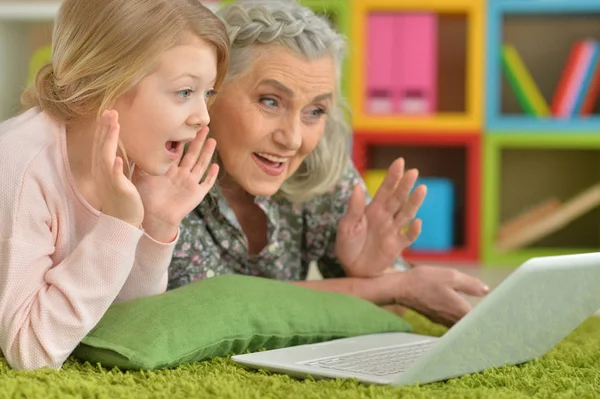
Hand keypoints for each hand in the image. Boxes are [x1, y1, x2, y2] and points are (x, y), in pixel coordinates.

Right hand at [92, 110, 143, 226]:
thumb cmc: (123, 197)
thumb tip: (125, 147)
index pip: (102, 144)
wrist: (123, 221)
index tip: (109, 112)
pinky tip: (118, 159)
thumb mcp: (120, 175)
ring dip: (109, 140)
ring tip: (114, 125)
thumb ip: (120, 160)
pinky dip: (115, 168)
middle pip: (101, 146)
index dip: (104, 128)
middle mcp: (102, 172)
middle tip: (110, 110)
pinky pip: (115, 178)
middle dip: (105, 128)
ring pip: (106, 157)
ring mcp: (109, 181)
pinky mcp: (119, 190)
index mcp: (104, 167)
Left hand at [132, 127, 217, 242]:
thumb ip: (142, 162)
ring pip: (201, 164)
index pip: (177, 151)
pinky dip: (211, 175)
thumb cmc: (145, 199)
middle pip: (192, 154)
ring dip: (207, 153)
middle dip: (198, 141)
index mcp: (169, 170)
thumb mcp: (142, 176)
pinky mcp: (196, 194)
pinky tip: (216, 166)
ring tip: (212, 140)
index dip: (182, 139)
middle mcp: (181, 175)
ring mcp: (190, 184)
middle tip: (204, 126)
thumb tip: (135, 144)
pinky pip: (206, 183)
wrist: (153, 218)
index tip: (185, 125)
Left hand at [335, 158, 425, 277]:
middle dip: (405, 185)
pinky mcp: (397, 246)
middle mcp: (386, 217)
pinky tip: (417, 222)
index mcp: (373, 209)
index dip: (392, 176)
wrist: (353, 269)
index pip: (385, 190)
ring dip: (414, 202)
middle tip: (413, 172)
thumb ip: (353, 208)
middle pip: (398, 199)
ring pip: (406, 214)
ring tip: (422, 189)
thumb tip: (357, 186)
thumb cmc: (348, 245)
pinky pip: (407, 237)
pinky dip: (414, 231)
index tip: (400, 162)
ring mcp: (393, 230)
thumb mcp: (346, 226)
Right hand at [390, 265, 489, 326]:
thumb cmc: (424, 280)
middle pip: (473, 326)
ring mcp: (443, 320)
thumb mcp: (450, 276)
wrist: (401, 288)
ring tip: (482, 315)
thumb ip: (470, 284)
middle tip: (495, 318)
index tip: (503, 319)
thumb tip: (486, 290)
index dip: (493, 321)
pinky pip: (453, 322)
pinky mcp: (436, 317)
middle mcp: (452, 319)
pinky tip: (462, 310)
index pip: (481, 322)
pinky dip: (460, 319)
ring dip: (472, 321)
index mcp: (460, 310)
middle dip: (483, 322)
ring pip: (462, 325)